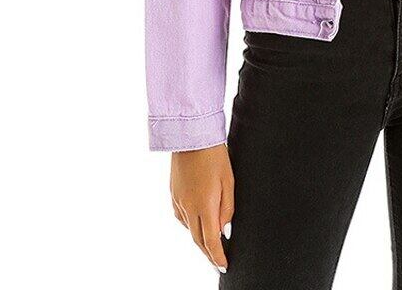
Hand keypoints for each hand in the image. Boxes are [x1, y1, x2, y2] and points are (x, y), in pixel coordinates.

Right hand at [170, 144, 233, 272]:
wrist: (191, 136)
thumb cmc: (214, 155)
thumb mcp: (228, 181)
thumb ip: (227, 208)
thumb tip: (224, 231)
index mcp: (204, 205)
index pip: (210, 240)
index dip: (217, 256)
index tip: (224, 266)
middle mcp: (188, 206)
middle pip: (197, 239)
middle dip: (208, 253)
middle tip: (218, 261)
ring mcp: (178, 200)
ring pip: (189, 228)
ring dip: (199, 238)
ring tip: (210, 244)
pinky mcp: (173, 194)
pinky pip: (182, 217)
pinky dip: (191, 224)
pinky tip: (198, 222)